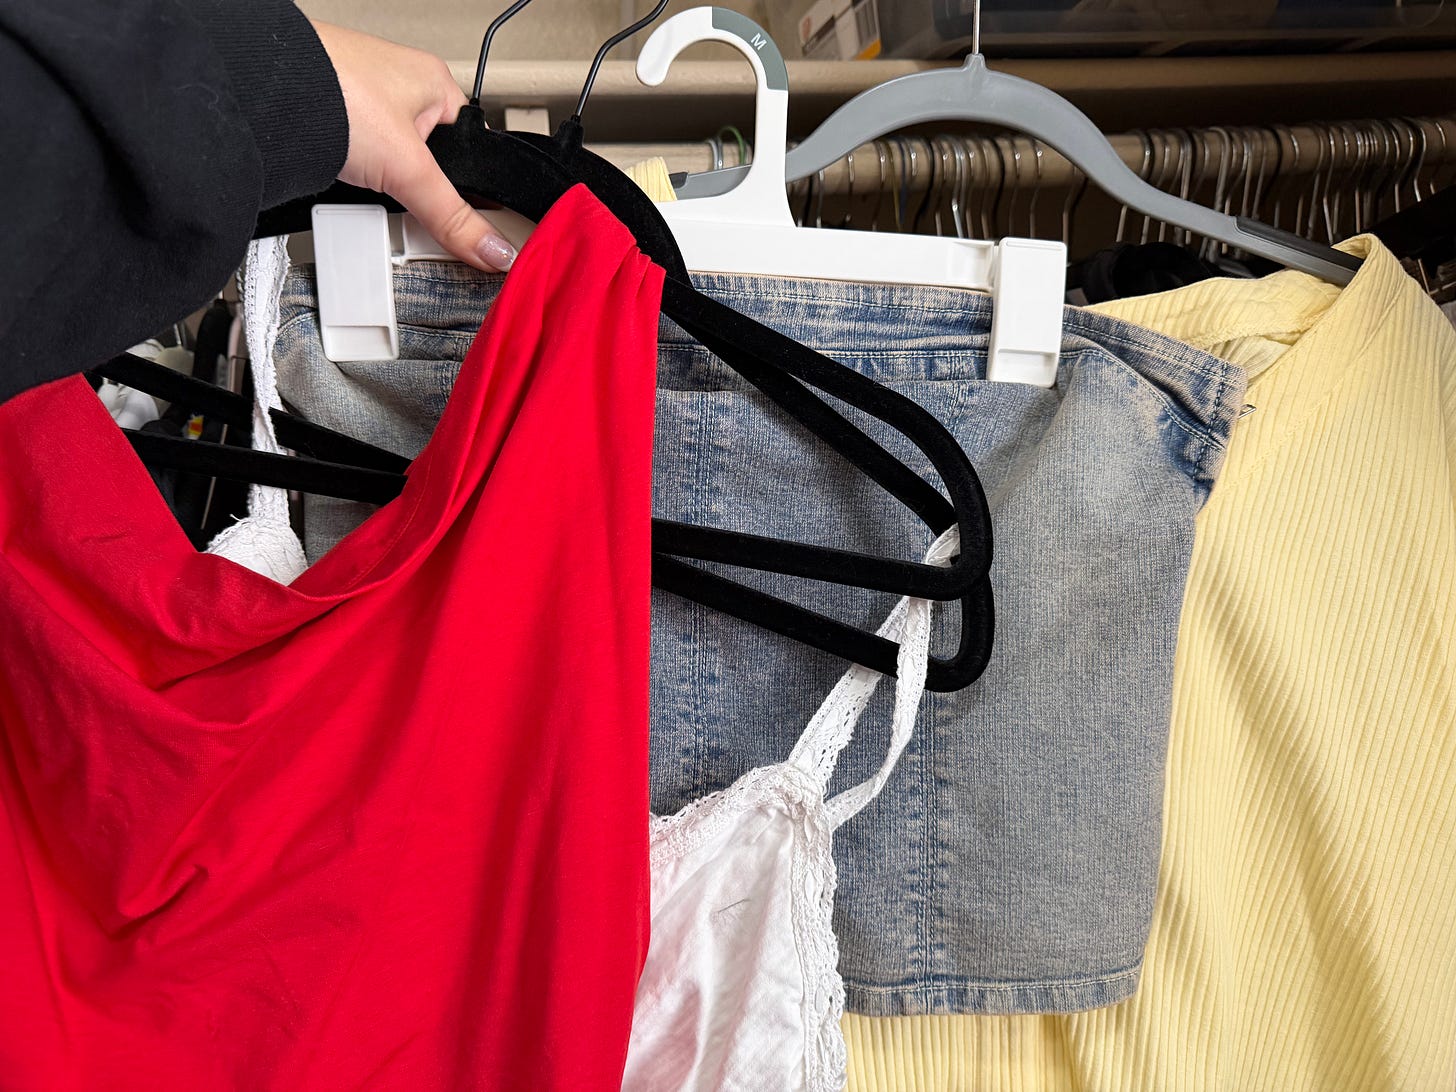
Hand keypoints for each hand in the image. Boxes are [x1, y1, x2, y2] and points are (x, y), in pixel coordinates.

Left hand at [310, 20, 516, 272]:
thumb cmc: (331, 89)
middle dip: (420, 189)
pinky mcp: (328, 118)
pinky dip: (352, 179)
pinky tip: (344, 183)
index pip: (473, 148)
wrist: (257, 87)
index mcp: (434, 83)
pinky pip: (356, 161)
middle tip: (411, 205)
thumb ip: (452, 216)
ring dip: (383, 185)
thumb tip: (493, 249)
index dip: (470, 189)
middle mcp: (399, 86)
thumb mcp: (408, 169)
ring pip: (390, 163)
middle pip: (430, 162)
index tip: (467, 222)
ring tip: (372, 190)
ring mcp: (361, 102)